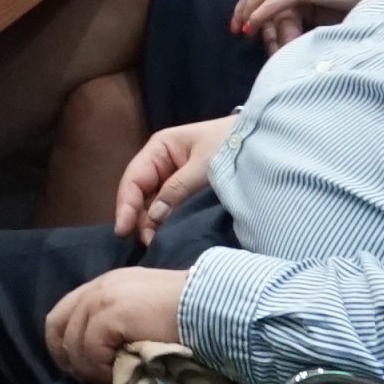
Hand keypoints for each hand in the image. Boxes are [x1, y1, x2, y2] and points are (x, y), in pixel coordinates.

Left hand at [41, 266, 190, 383]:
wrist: (213, 308)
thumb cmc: (188, 317)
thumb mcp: (145, 315)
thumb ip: (119, 325)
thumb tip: (99, 357)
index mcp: (107, 285)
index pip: (63, 313)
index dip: (62, 345)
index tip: (78, 369)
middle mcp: (100, 286)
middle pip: (57, 326)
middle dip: (67, 358)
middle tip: (88, 380)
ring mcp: (103, 297)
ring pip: (72, 342)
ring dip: (88, 369)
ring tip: (110, 381)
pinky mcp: (111, 313)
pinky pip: (90, 349)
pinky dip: (99, 368)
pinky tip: (117, 376)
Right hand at [111, 115, 233, 242]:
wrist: (261, 141)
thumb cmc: (230, 144)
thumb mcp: (204, 165)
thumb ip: (177, 189)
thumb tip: (153, 217)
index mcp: (159, 148)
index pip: (133, 179)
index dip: (125, 205)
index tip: (122, 229)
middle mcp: (160, 163)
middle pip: (139, 193)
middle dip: (138, 218)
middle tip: (145, 242)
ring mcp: (172, 177)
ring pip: (151, 203)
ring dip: (150, 222)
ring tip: (154, 242)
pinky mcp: (185, 190)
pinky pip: (167, 206)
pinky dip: (164, 221)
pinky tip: (163, 235)